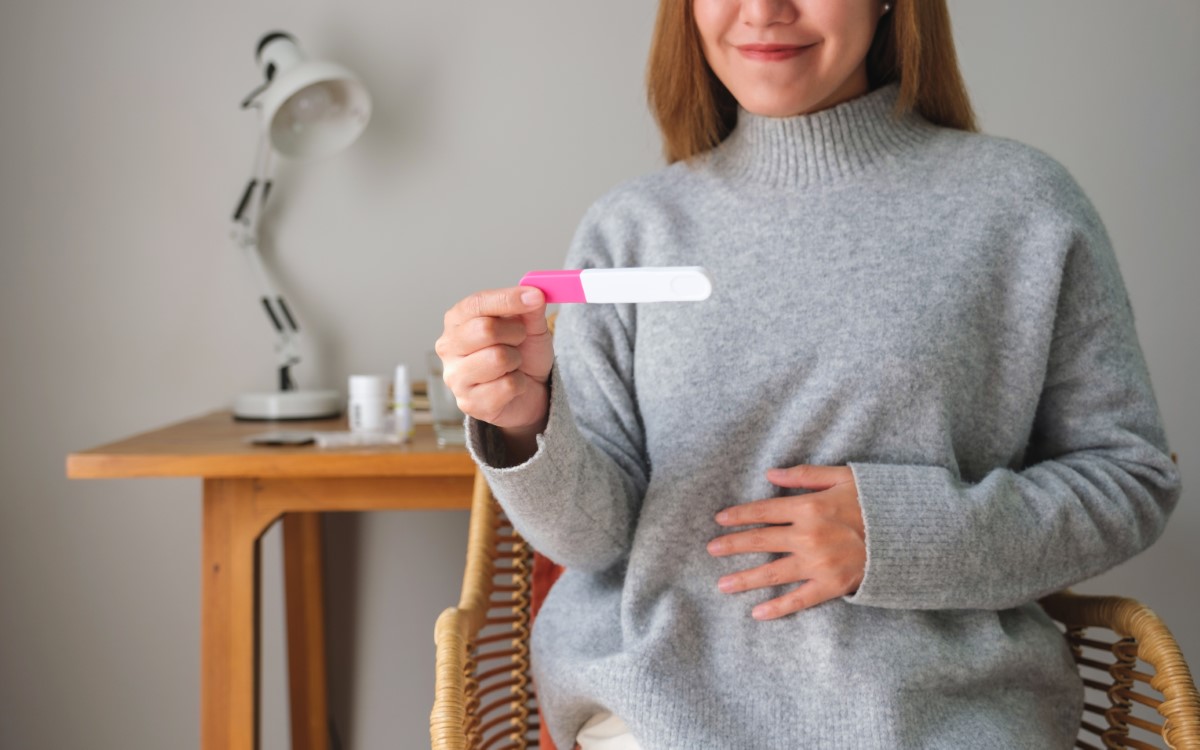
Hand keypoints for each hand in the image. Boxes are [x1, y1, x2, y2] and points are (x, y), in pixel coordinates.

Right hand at [434, 287, 552, 438]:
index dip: (508, 299)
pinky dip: (519, 384)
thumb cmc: (523, 353)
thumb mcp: (530, 324)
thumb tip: (533, 294)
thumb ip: (530, 307)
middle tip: (520, 339)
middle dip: (515, 333)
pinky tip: (512, 385)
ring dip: (516, 360)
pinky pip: (506, 386)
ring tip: (513, 364)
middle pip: (485, 330)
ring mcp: (455, 377)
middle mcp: (448, 346)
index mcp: (457, 320)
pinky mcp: (469, 403)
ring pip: (498, 359)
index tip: (536, 297)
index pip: (477, 303)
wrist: (530, 391)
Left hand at [707, 465, 865, 619]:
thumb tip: (770, 474)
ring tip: (722, 585)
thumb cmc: (879, 502)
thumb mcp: (844, 477)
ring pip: (772, 573)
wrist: (913, 535)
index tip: (719, 519)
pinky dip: (777, 608)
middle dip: (732, 545)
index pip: (764, 511)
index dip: (740, 515)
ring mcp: (819, 564)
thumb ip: (805, 475)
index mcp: (810, 508)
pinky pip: (799, 599)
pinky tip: (756, 613)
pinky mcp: (832, 586)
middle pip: (761, 541)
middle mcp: (809, 536)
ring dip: (745, 579)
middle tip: (710, 550)